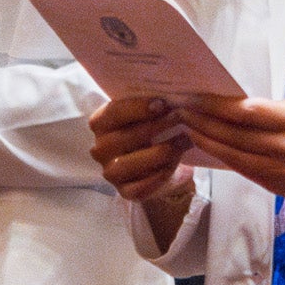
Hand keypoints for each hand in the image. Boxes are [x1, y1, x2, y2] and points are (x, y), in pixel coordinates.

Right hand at [90, 96, 197, 251]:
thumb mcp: (151, 112)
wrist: (163, 161)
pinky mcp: (124, 191)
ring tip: (183, 141)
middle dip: (155, 126)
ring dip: (159, 152)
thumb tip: (172, 92)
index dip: (137, 108)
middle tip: (179, 118)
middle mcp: (100, 148)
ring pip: (129, 164)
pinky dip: (159, 175)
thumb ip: (153, 102)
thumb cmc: (154, 128)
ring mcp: (110, 172)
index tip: (162, 103)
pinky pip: (139, 187)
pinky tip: (175, 163)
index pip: (112, 112)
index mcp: (101, 123)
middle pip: (124, 138)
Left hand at [175, 94, 284, 207]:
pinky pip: (243, 170)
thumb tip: (244, 108)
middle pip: (234, 133)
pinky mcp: (278, 187)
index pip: (247, 111)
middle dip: (204, 121)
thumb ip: (279, 109)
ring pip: (233, 155)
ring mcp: (282, 170)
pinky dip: (223, 158)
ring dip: (207, 141)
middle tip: (181, 110)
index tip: (196, 97)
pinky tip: (209, 148)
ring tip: (187, 128)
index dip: (217, 105)